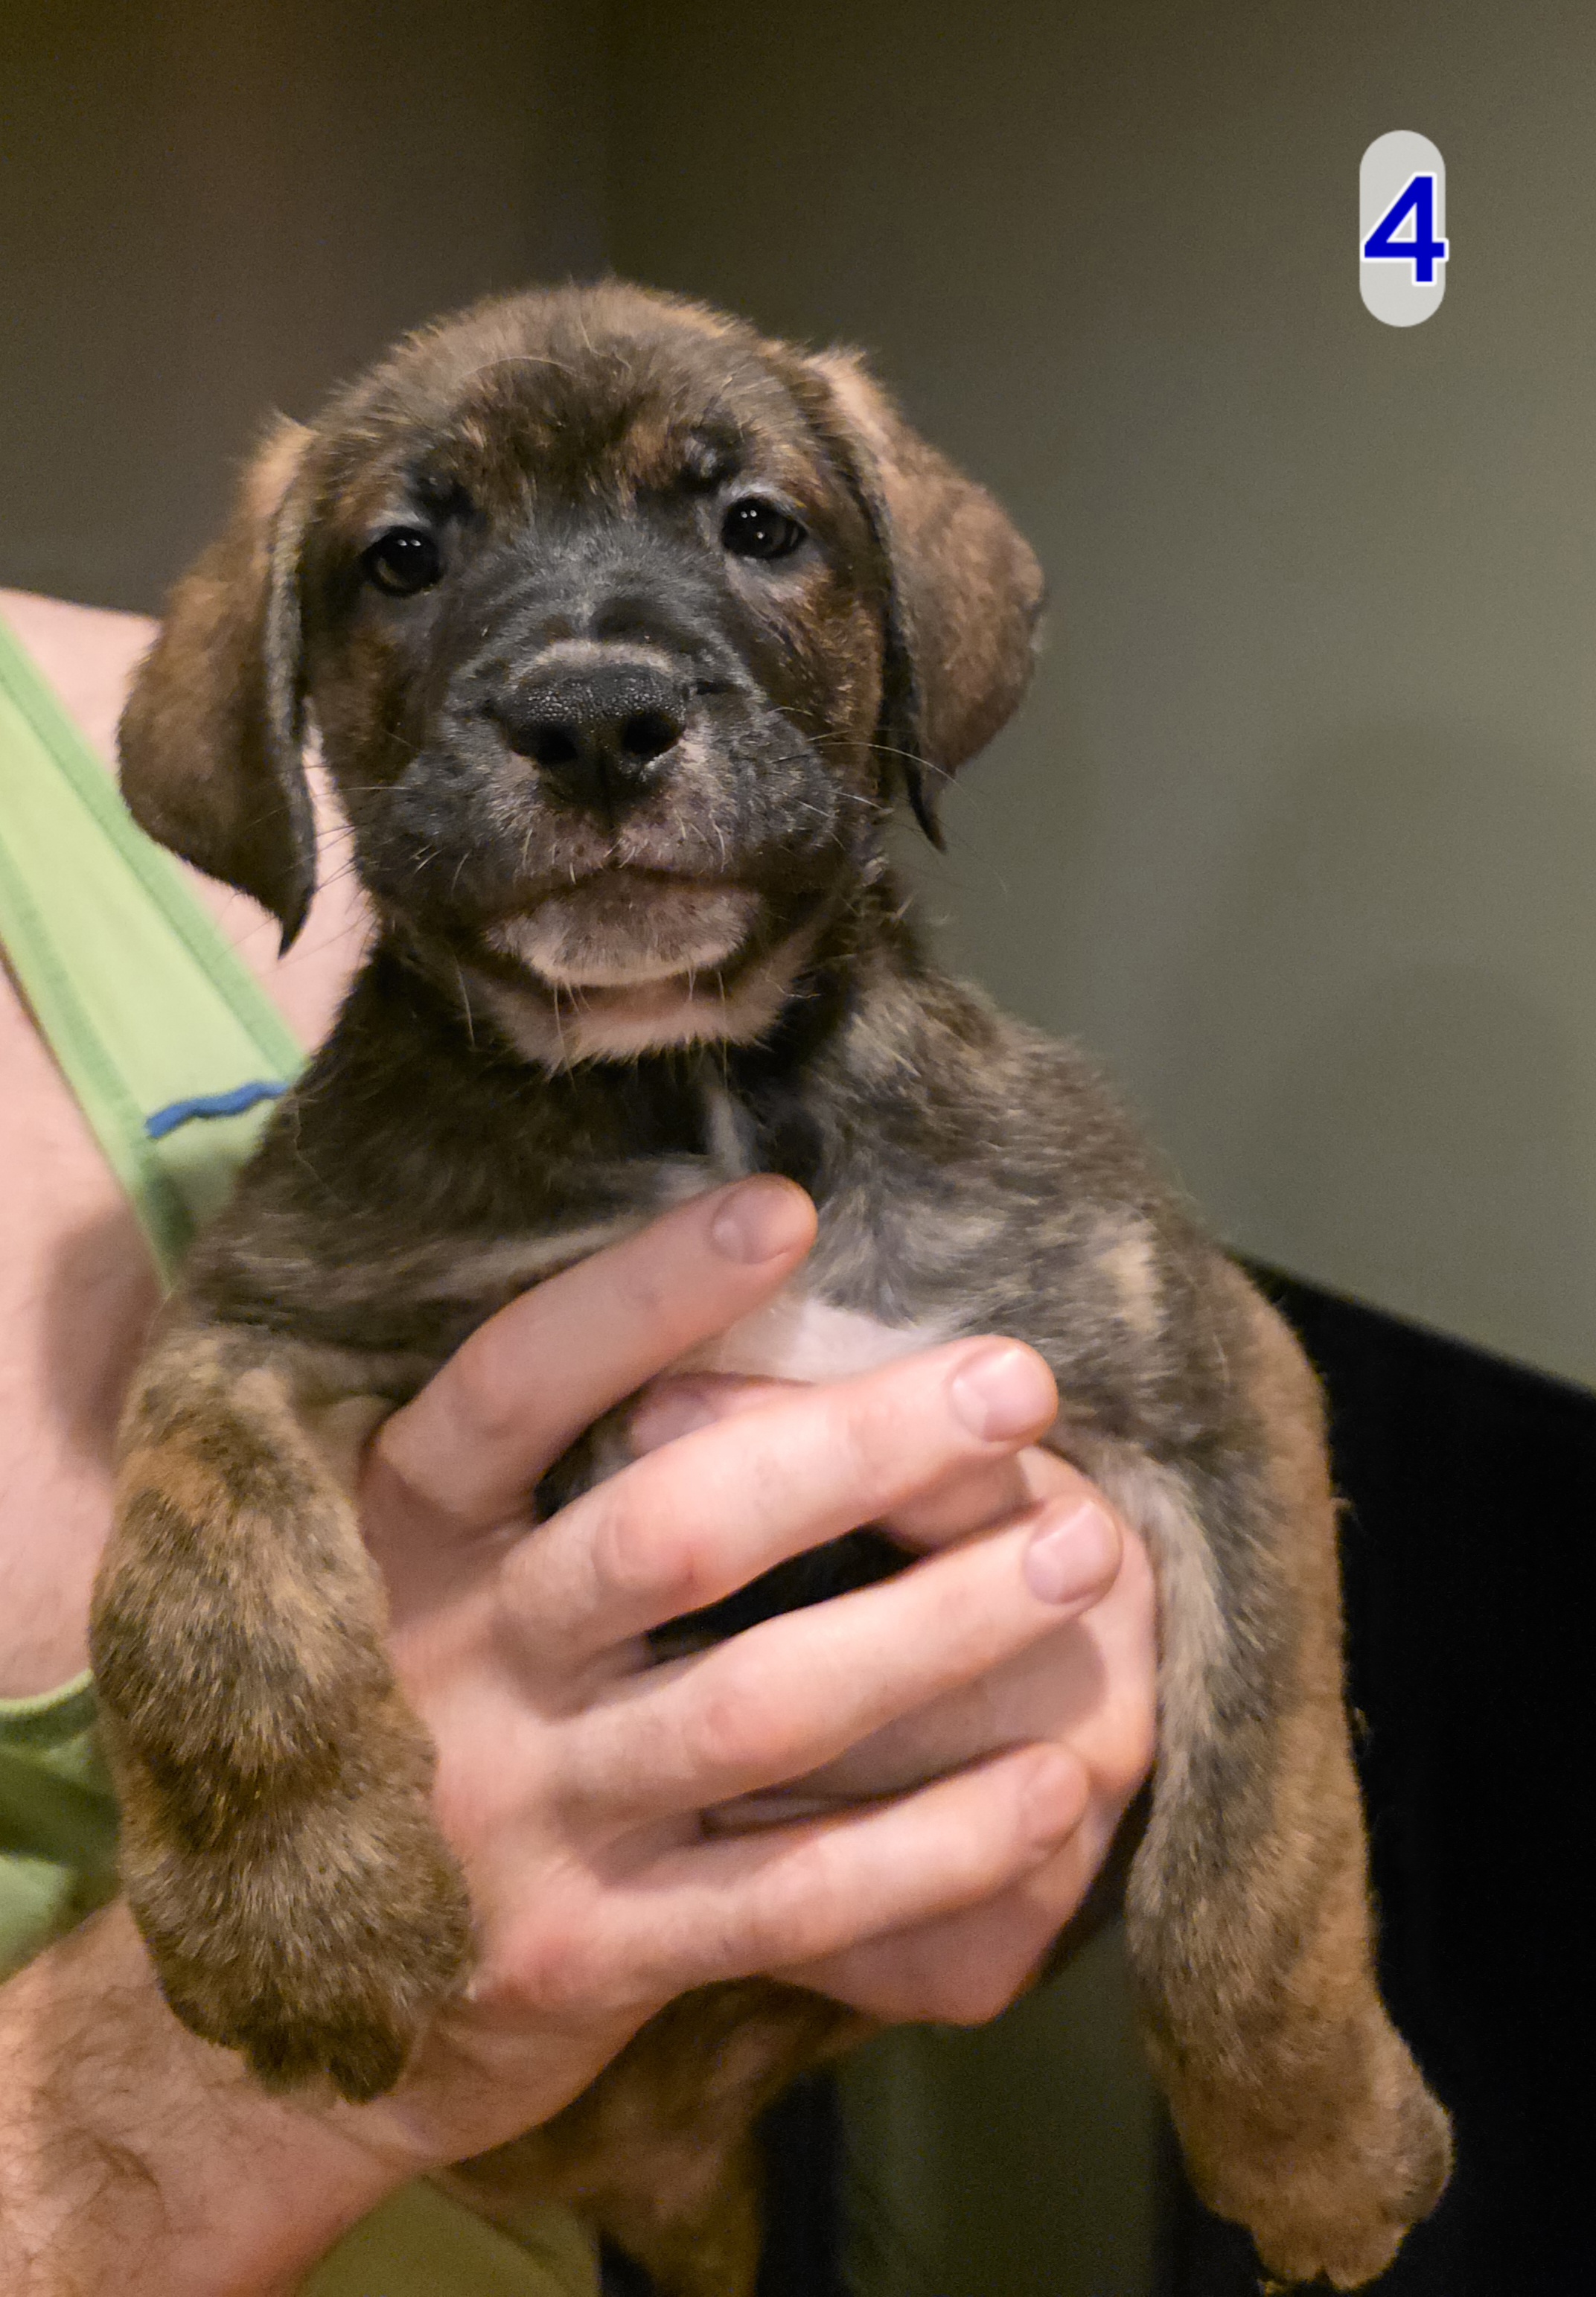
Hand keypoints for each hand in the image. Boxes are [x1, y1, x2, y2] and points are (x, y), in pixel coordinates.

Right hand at [0, 1174, 1155, 2296]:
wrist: (300, 2010)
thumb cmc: (415, 1723)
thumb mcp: (432, 1578)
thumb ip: (547, 1479)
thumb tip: (757, 1320)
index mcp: (403, 1536)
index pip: (510, 1386)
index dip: (639, 1294)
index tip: (787, 1209)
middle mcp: (450, 1664)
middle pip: (666, 1535)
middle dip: (854, 1450)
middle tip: (1015, 1382)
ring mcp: (521, 1818)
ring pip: (754, 1706)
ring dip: (931, 1626)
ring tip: (1077, 1554)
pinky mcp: (590, 1954)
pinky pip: (787, 1895)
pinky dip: (928, 1843)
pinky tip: (1050, 1786)